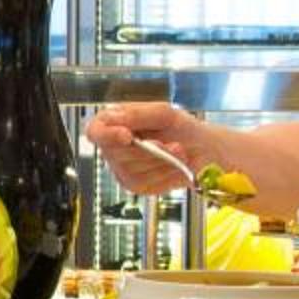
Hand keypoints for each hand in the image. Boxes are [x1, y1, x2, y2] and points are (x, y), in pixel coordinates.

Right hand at [84, 103, 206, 194]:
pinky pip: (145, 183)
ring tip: (179, 151)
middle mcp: (113, 148)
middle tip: (171, 144)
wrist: (204, 150)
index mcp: (114, 123)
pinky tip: (176, 165)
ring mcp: (122, 169)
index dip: (106, 135)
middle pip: (117, 154)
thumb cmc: (182, 128)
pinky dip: (166, 174)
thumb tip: (114, 117)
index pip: (95, 131)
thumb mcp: (164, 113)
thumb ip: (139, 113)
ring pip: (132, 170)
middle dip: (148, 150)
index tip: (126, 136)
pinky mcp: (136, 186)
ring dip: (161, 161)